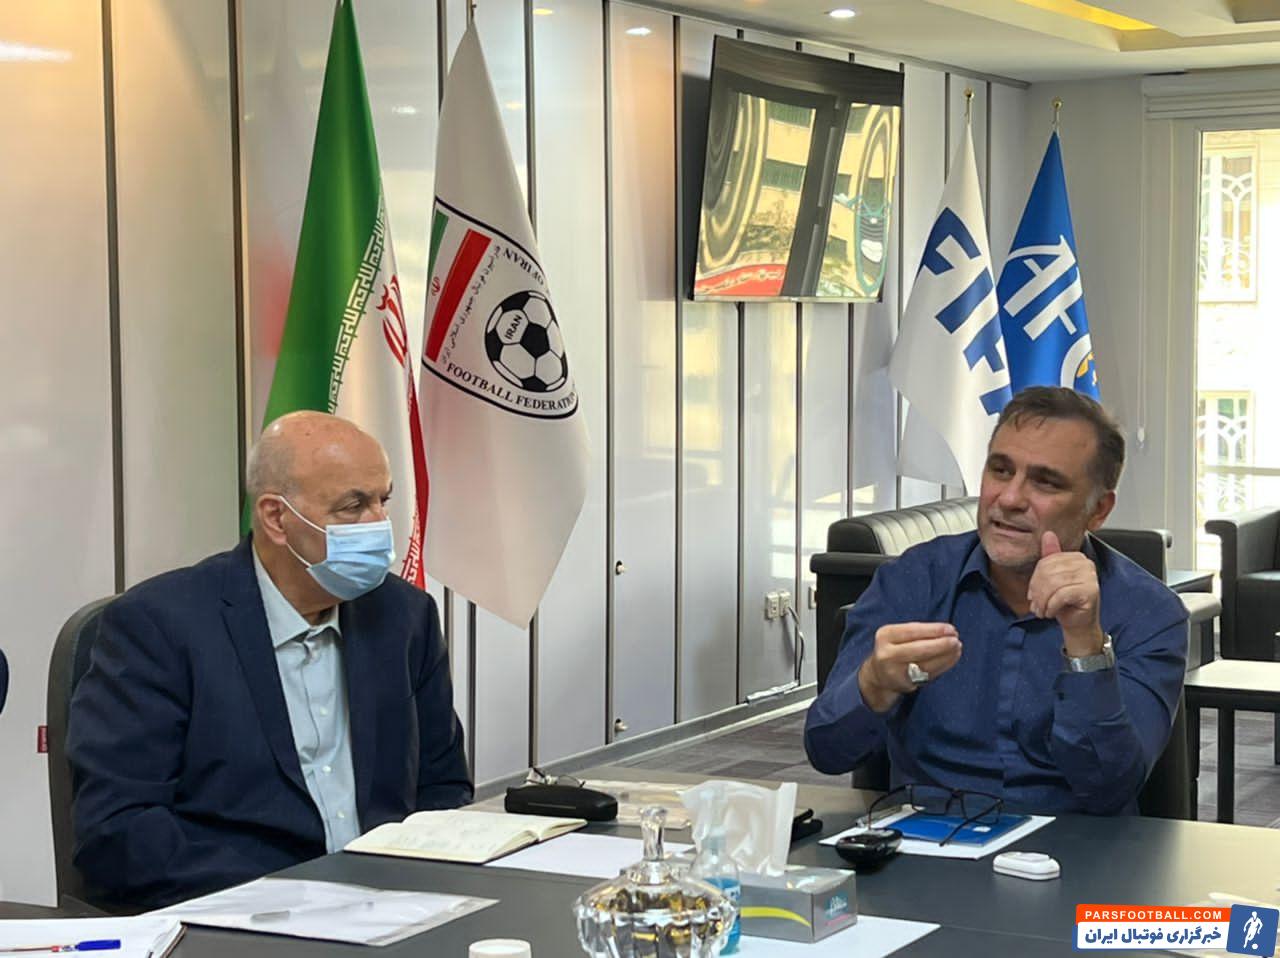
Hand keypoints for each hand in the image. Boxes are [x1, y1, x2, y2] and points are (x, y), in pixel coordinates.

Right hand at [857, 622, 961, 712]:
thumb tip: (947, 631)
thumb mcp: (898, 636)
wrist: (878, 675)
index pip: (913, 630)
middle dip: (941, 644)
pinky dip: (943, 665)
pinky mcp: (905, 684)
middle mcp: (887, 653)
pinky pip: (928, 674)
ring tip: (957, 648)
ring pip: (926, 663)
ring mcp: (895, 671)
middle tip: (956, 640)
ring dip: (946, 655)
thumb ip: (918, 633)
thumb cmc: (895, 649)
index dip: (934, 630)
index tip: (951, 629)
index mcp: (885, 635)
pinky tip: (952, 658)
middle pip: (920, 649)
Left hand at [1027, 531, 1104, 655]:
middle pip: (1048, 572)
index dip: (1034, 580)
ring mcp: (1090, 576)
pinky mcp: (1091, 591)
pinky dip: (1052, 606)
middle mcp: (1086, 563)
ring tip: (1042, 611)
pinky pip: (1061, 595)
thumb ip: (1049, 558)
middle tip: (1035, 606)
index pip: (1046, 562)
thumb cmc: (1064, 603)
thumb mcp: (1052, 579)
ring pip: (1054, 583)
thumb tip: (1047, 534)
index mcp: (1076, 557)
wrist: (1079, 624)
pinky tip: (1051, 613)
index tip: (1031, 595)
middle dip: (1037, 592)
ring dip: (1043, 601)